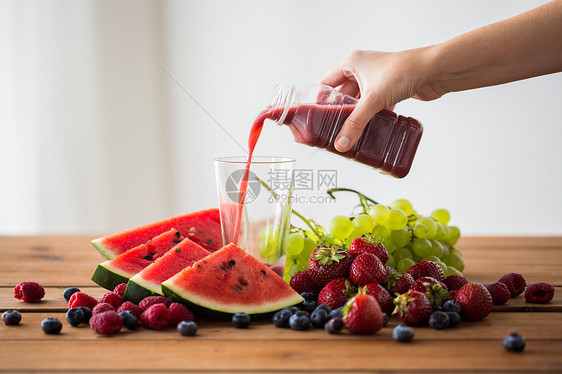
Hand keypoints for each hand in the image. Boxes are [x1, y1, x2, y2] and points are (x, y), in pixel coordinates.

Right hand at [320, 49, 441, 151]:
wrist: (435, 70)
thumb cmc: (404, 71)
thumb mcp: (373, 100)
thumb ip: (356, 123)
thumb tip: (342, 143)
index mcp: (352, 62)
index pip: (326, 82)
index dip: (319, 99)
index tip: (314, 116)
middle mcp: (363, 68)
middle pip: (343, 94)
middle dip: (338, 111)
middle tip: (331, 128)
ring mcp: (377, 79)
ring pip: (360, 101)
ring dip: (356, 115)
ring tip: (348, 132)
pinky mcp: (390, 89)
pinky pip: (375, 105)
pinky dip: (372, 116)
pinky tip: (369, 129)